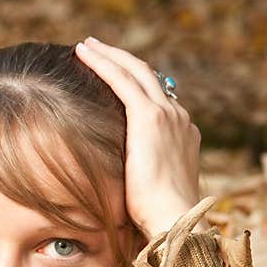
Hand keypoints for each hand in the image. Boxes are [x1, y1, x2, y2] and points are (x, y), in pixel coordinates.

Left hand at [74, 37, 203, 240]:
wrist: (174, 220)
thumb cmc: (159, 219)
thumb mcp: (151, 192)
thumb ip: (140, 179)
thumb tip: (121, 191)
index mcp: (183, 134)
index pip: (158, 100)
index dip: (136, 85)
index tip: (115, 78)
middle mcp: (179, 118)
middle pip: (148, 77)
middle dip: (122, 60)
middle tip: (97, 49)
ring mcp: (167, 115)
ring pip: (134, 71)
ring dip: (109, 55)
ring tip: (86, 46)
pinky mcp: (148, 117)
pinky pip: (121, 79)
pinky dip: (102, 62)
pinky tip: (83, 53)